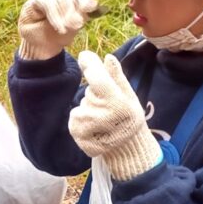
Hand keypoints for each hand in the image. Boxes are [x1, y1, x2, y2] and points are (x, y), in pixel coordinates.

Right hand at [17, 0, 112, 59]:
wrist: (39, 46)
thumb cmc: (57, 35)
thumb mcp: (74, 26)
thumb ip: (84, 16)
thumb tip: (98, 6)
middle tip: (90, 8)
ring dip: (70, 12)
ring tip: (75, 26)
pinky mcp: (37, 0)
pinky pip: (49, 4)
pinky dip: (56, 18)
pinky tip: (61, 29)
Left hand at [68, 52, 160, 180]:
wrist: (127, 148)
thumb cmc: (129, 118)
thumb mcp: (129, 97)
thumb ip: (117, 77)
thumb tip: (108, 57)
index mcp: (117, 103)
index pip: (97, 78)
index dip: (89, 64)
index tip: (84, 55)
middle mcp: (103, 115)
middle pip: (88, 92)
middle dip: (95, 94)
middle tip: (109, 106)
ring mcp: (90, 128)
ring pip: (80, 105)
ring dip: (88, 108)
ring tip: (102, 119)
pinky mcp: (79, 136)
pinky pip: (73, 119)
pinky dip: (80, 121)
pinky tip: (94, 128)